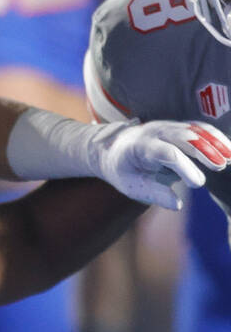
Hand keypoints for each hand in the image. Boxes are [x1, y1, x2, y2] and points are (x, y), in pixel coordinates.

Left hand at [92, 120, 230, 209]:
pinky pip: (199, 128)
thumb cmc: (122, 170)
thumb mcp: (130, 185)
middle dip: (204, 150)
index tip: (198, 184)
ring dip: (215, 142)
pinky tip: (229, 151)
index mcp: (140, 147)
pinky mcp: (177, 127)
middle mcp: (155, 132)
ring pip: (194, 129)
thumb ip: (153, 193)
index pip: (166, 154)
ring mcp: (167, 127)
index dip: (184, 167)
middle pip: (183, 137)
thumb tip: (177, 204)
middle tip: (221, 166)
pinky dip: (215, 138)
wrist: (112, 147)